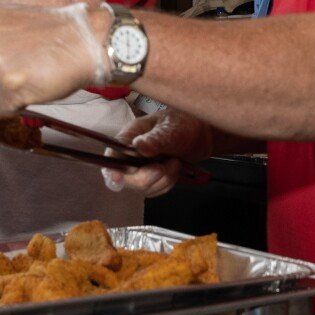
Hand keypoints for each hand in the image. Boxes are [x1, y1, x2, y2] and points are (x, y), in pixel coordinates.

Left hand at [0, 2, 108, 113]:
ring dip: (5, 94)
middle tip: (22, 68)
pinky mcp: (8, 85)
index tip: (2, 63)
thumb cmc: (52, 35)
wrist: (87, 40)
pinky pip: (2, 111)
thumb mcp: (7, 25)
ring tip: (30, 74)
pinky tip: (35, 86)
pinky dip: (18, 106)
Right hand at [101, 108, 215, 196]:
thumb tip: (139, 146)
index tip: (119, 179)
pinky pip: (154, 190)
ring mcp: (141, 167)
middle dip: (148, 177)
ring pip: (142, 187)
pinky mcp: (151, 177)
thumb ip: (156, 139)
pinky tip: (174, 169)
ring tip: (175, 162)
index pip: (112, 156)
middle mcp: (130, 154)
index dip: (113, 170)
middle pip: (126, 178)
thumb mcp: (172, 129)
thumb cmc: (184, 124)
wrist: (201, 134)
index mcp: (130, 137)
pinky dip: (167, 184)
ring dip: (162, 180)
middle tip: (166, 166)